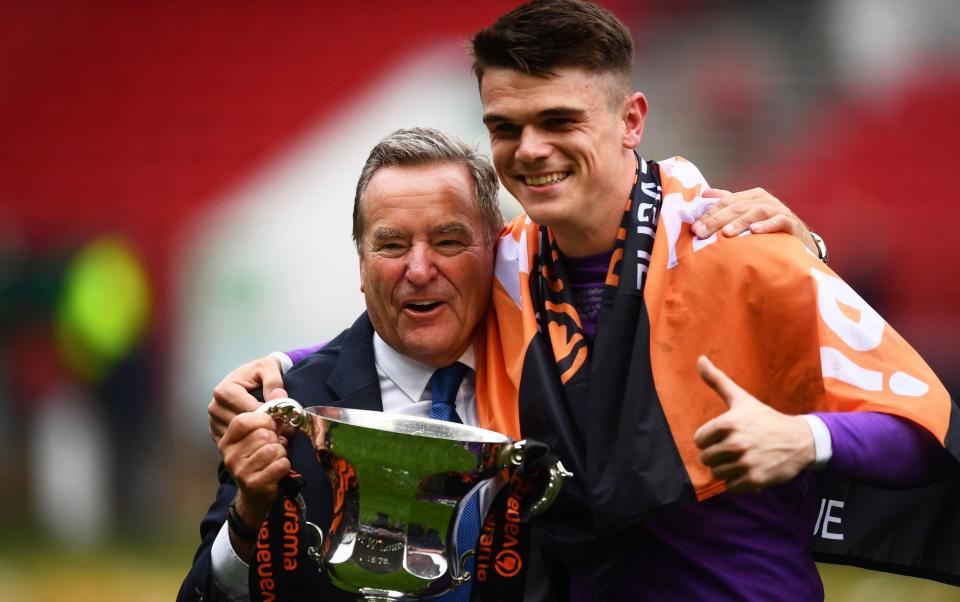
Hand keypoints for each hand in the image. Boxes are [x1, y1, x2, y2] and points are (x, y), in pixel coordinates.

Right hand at [209, 356, 286, 444]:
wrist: (252, 376)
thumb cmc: (259, 371)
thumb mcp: (268, 367)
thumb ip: (274, 381)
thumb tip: (279, 396)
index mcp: (223, 391)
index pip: (249, 411)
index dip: (268, 415)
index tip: (282, 416)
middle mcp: (215, 408)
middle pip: (244, 426)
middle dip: (265, 427)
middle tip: (283, 425)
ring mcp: (214, 423)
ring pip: (241, 437)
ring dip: (260, 436)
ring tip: (276, 429)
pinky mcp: (218, 435)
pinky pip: (237, 444)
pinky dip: (253, 443)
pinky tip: (265, 435)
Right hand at [218, 411, 290, 529]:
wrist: (256, 492)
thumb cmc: (261, 452)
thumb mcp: (263, 424)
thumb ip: (270, 403)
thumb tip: (281, 394)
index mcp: (226, 435)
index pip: (245, 420)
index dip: (265, 420)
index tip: (271, 425)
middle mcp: (227, 451)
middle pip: (263, 434)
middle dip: (276, 437)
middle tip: (273, 444)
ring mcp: (237, 468)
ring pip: (273, 449)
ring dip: (281, 452)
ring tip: (274, 456)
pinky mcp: (250, 483)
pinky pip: (280, 465)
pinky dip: (285, 464)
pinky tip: (277, 468)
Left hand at [692, 188, 817, 254]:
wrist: (797, 237)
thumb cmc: (766, 225)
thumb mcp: (746, 212)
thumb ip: (727, 202)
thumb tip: (705, 193)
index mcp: (751, 196)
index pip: (725, 202)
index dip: (709, 214)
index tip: (694, 228)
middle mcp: (764, 199)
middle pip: (737, 207)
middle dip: (717, 220)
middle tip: (701, 233)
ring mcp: (777, 209)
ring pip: (756, 212)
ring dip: (740, 222)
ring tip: (726, 233)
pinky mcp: (789, 222)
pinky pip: (778, 222)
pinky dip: (766, 226)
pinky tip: (754, 231)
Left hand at [693, 356, 814, 492]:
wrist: (799, 440)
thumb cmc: (765, 418)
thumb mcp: (741, 398)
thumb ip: (717, 380)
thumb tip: (699, 359)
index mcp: (727, 423)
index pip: (699, 440)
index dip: (709, 439)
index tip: (723, 436)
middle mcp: (735, 444)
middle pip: (707, 458)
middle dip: (717, 454)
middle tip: (734, 448)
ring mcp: (745, 463)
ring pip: (717, 473)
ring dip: (727, 468)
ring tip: (741, 459)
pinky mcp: (754, 480)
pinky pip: (731, 486)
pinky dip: (738, 481)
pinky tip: (749, 470)